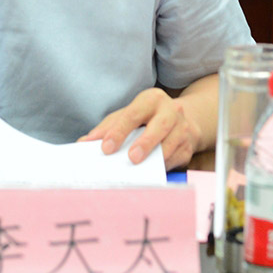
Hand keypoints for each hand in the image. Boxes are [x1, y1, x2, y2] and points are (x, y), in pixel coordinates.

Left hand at [79, 88, 200, 169]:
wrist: (181, 120)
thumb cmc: (147, 118)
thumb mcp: (127, 115)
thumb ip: (107, 128)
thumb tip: (84, 143)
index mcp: (152, 99)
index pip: (133, 114)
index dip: (119, 131)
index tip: (106, 147)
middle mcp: (171, 110)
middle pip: (160, 125)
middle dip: (145, 142)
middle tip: (131, 157)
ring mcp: (183, 128)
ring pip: (172, 143)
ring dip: (156, 157)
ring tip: (141, 168)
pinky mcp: (188, 146)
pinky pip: (177, 158)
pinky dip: (164, 166)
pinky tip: (152, 173)